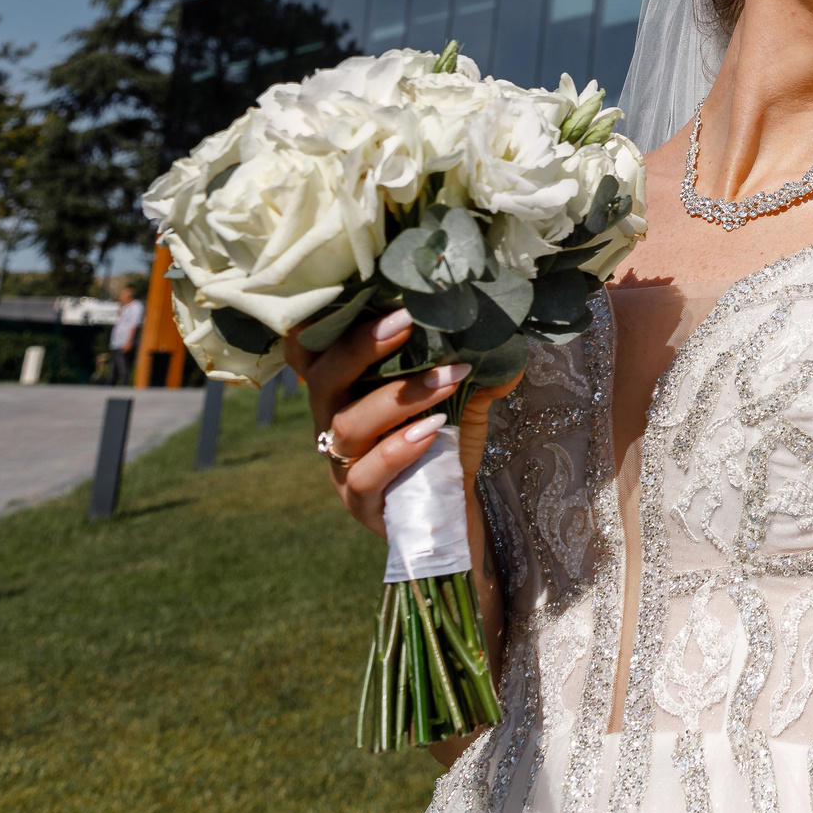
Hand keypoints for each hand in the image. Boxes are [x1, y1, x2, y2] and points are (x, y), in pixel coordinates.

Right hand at [283, 309, 516, 537]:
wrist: (457, 520)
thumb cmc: (448, 452)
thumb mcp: (461, 401)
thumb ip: (470, 366)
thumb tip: (499, 329)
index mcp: (347, 394)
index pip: (313, 353)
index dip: (323, 323)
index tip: (361, 292)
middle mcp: (333, 425)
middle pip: (323, 379)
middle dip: (361, 345)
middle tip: (408, 318)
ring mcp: (341, 467)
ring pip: (347, 425)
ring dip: (400, 396)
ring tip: (449, 377)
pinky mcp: (359, 504)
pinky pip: (366, 474)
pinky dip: (399, 448)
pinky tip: (435, 430)